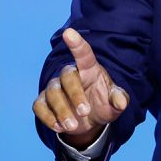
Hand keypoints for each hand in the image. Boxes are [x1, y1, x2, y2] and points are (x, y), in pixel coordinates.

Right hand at [33, 28, 128, 149]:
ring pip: (52, 93)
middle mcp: (70, 75)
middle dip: (75, 95)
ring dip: (62, 111)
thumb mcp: (114, 103)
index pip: (83, 54)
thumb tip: (120, 101)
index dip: (76, 43)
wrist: (89, 121)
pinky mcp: (43, 101)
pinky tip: (59, 127)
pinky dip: (48, 118)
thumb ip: (119, 100)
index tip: (69, 32)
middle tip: (85, 113)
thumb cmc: (102, 104)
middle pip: (67, 77)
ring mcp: (55, 88)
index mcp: (88, 69)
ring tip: (73, 126)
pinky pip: (39, 106)